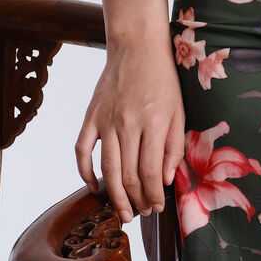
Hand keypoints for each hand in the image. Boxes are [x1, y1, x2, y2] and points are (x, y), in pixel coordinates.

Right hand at [74, 39, 185, 222]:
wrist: (137, 47)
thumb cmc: (163, 81)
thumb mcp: (179, 112)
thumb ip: (174, 147)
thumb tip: (166, 180)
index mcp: (153, 123)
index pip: (150, 172)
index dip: (153, 195)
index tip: (156, 207)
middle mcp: (128, 124)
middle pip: (127, 175)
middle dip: (136, 201)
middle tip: (141, 213)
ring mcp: (106, 121)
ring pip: (106, 169)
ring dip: (114, 195)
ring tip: (122, 211)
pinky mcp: (91, 116)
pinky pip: (82, 150)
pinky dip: (85, 171)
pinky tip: (94, 186)